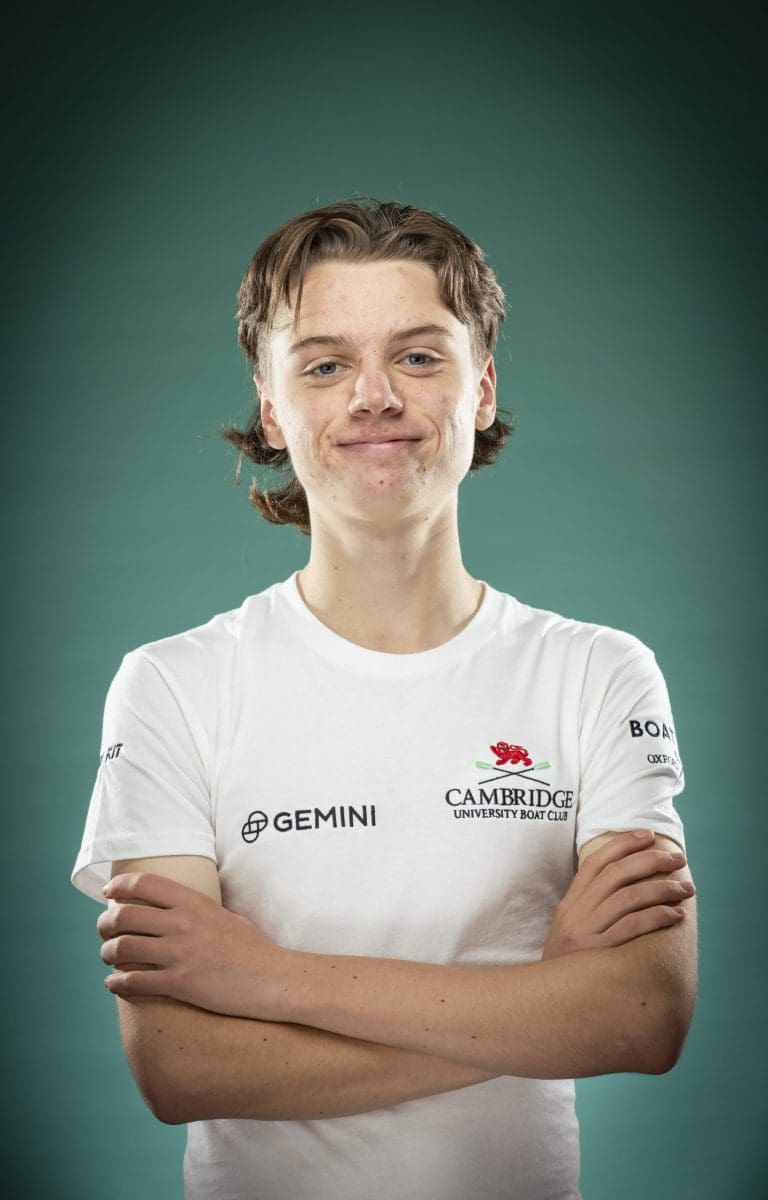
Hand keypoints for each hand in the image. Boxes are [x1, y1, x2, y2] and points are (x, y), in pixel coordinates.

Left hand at [97, 872, 288, 1019]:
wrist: (272, 979)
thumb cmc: (254, 948)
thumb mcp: (227, 916)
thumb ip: (199, 910)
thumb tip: (180, 908)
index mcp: (194, 903)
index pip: (144, 883)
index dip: (119, 885)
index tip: (109, 893)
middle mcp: (182, 924)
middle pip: (124, 915)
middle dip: (105, 923)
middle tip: (103, 929)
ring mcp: (180, 954)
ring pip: (123, 948)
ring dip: (107, 952)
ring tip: (107, 956)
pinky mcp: (179, 983)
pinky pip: (134, 981)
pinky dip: (117, 983)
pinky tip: (114, 984)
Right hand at [541, 830, 693, 959]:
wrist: (546, 1002)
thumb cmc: (569, 965)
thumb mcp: (570, 930)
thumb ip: (590, 907)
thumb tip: (625, 885)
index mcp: (569, 903)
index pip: (596, 862)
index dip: (623, 844)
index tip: (648, 835)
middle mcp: (576, 913)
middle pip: (616, 875)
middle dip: (650, 861)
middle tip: (678, 859)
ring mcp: (586, 933)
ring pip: (628, 898)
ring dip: (662, 889)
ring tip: (686, 888)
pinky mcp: (599, 954)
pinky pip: (632, 927)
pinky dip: (657, 916)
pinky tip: (676, 915)